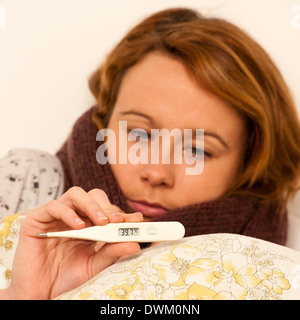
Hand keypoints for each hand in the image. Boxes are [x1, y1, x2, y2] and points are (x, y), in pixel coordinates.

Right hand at [4, 187, 142, 299]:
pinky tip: (78, 227)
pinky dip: (68, 213)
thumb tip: (134, 244)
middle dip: (107, 206)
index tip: (136, 219)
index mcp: (88, 225)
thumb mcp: (94, 265)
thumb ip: (111, 253)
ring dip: (91, 205)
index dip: (121, 212)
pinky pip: (54, 206)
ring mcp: (56, 216)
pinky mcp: (37, 219)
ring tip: (101, 222)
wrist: (40, 294)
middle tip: (116, 221)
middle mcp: (73, 216)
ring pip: (76, 194)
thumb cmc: (66, 278)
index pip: (106, 210)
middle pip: (93, 196)